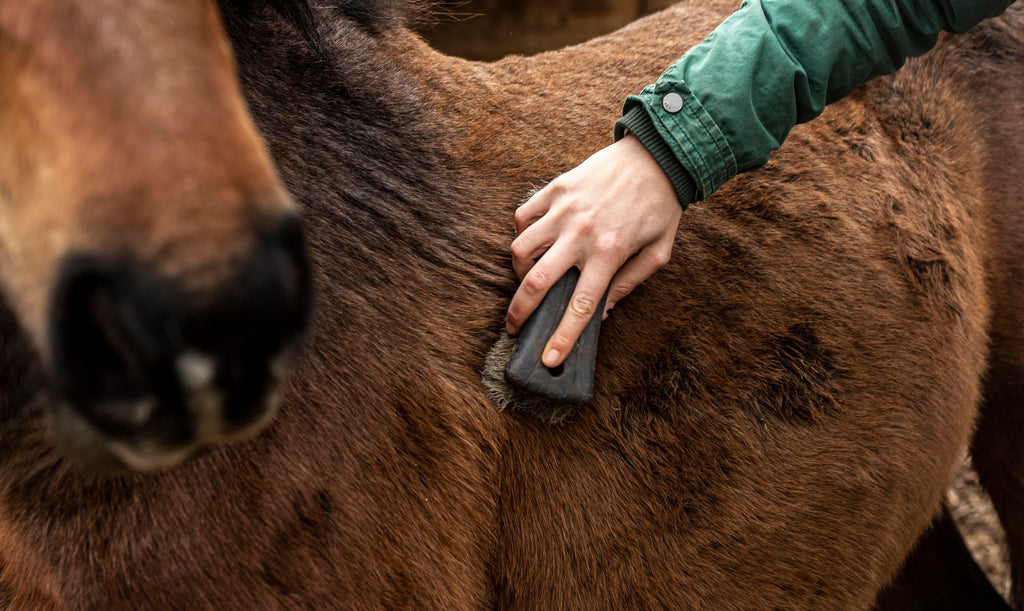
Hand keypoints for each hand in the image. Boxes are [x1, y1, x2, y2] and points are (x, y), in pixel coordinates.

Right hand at [507, 133, 681, 367]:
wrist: (657, 155)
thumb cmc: (660, 206)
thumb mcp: (659, 252)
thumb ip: (630, 283)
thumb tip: (603, 309)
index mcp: (610, 253)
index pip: (580, 305)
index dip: (562, 337)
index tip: (549, 359)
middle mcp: (581, 233)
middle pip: (536, 282)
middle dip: (519, 312)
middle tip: (514, 326)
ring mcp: (563, 209)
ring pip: (520, 249)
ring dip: (520, 272)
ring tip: (529, 279)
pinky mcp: (555, 189)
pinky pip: (522, 217)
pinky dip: (523, 234)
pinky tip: (535, 241)